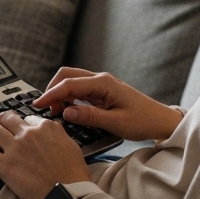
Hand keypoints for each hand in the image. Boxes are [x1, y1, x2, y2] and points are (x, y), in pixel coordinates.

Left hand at [0, 112, 91, 198]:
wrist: (68, 195)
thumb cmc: (74, 176)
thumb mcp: (72, 146)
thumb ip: (59, 135)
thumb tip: (52, 133)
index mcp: (47, 128)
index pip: (28, 118)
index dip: (24, 127)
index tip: (22, 135)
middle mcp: (29, 133)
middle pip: (7, 118)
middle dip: (3, 124)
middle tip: (2, 134)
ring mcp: (16, 148)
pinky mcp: (5, 165)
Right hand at [33, 68, 183, 141]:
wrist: (161, 121)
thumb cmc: (143, 121)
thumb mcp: (115, 123)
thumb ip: (89, 116)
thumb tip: (66, 112)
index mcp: (103, 83)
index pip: (69, 84)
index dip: (51, 94)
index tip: (38, 105)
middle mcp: (101, 80)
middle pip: (67, 75)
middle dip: (52, 89)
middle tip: (45, 108)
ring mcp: (102, 85)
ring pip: (72, 81)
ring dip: (60, 93)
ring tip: (55, 112)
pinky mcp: (103, 92)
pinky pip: (80, 90)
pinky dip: (69, 97)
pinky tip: (67, 110)